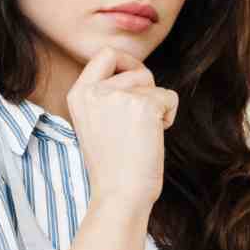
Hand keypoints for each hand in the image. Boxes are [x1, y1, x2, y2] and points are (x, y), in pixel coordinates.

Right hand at [67, 47, 175, 210]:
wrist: (120, 194)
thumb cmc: (113, 167)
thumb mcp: (96, 123)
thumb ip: (106, 97)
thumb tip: (135, 73)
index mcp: (79, 94)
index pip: (104, 54)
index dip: (126, 61)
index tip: (136, 79)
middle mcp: (95, 91)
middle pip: (136, 69)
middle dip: (147, 90)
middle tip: (143, 119)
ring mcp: (118, 96)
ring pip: (153, 84)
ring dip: (157, 106)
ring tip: (143, 134)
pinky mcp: (143, 105)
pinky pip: (170, 97)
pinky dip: (169, 116)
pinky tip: (154, 137)